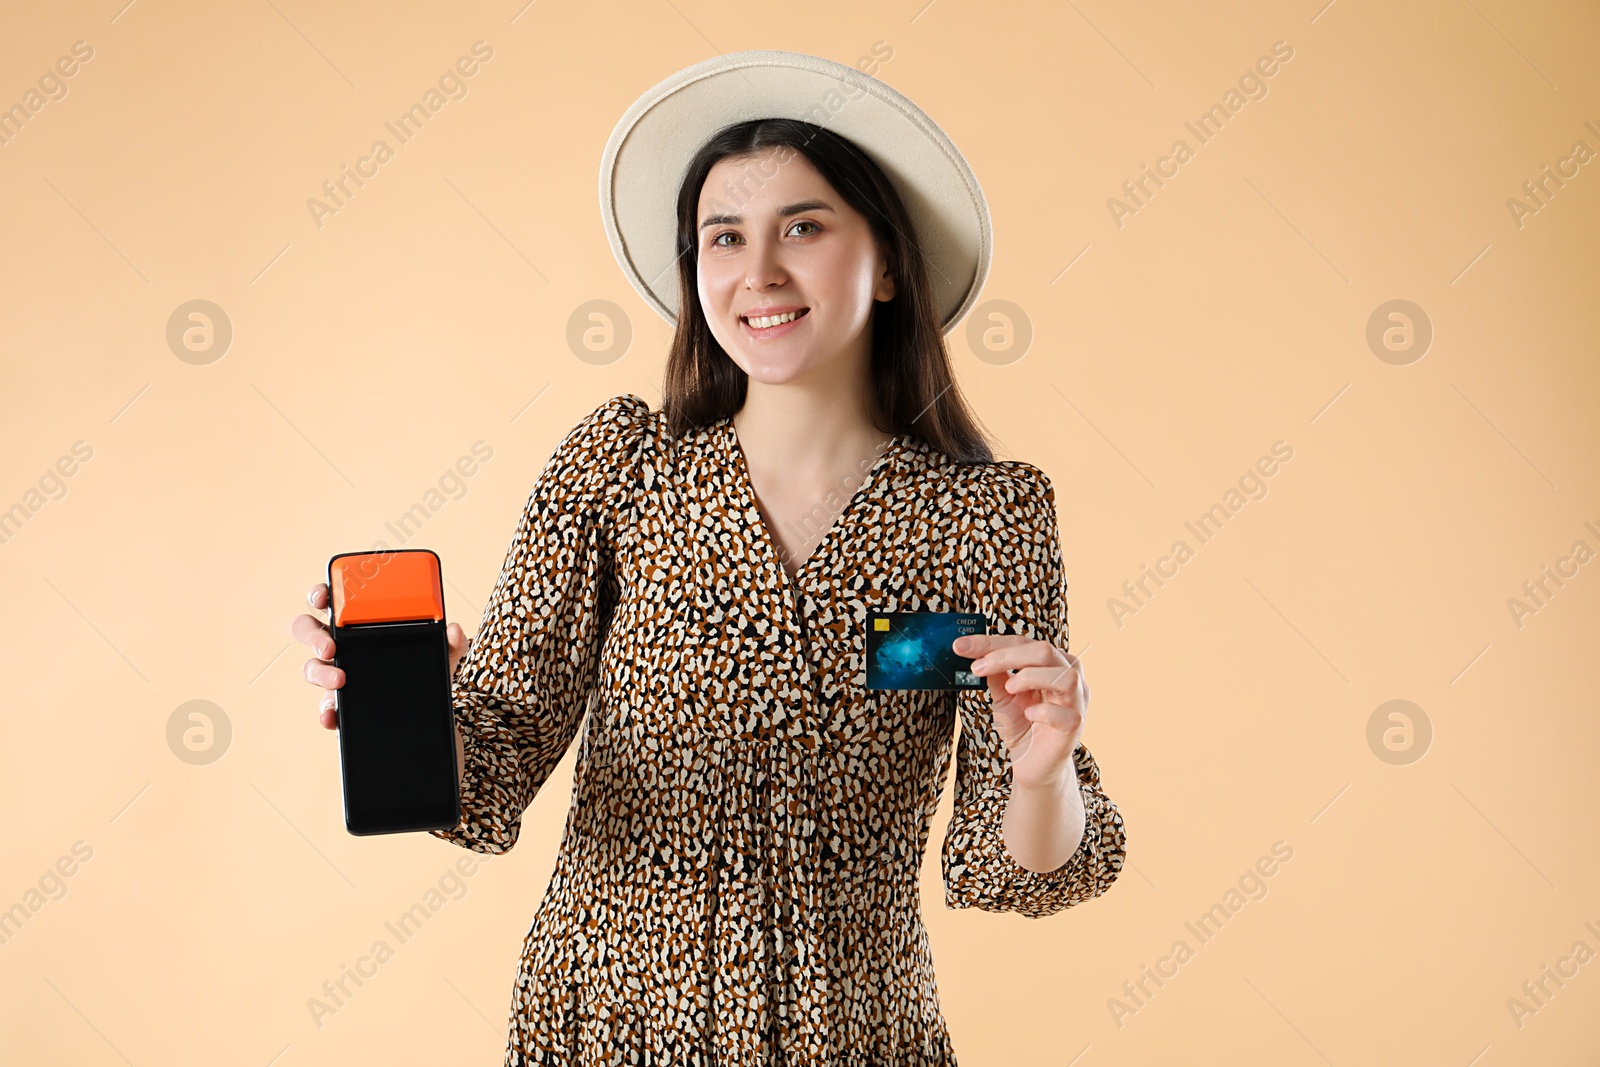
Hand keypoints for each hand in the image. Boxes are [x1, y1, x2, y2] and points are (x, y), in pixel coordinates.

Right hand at [291, 582, 471, 730]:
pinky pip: (326, 707)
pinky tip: (331, 715)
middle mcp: (342, 646)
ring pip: (312, 668)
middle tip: (330, 645)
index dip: (322, 593)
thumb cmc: (424, 670)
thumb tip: (453, 630)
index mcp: (361, 624)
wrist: (427, 713)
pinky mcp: (341, 705)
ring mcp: (337, 675)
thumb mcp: (444, 655)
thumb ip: (451, 642)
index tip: (324, 596)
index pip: (333, 600)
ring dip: (321, 672)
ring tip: (340, 678)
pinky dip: (326, 711)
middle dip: (313, 634)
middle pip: (310, 631)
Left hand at [954, 633, 1087, 793]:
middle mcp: (1069, 677)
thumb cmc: (1022, 727)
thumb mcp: (1002, 696)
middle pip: (1044, 651)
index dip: (991, 643)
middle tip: (977, 667)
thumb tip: (975, 653)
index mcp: (1052, 664)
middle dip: (1006, 655)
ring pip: (1065, 675)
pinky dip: (1044, 711)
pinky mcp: (1075, 726)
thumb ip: (995, 675)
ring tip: (1009, 688)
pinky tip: (1029, 714)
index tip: (961, 646)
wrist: (1032, 765)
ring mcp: (1076, 701)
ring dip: (1031, 677)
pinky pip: (1065, 713)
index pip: (1023, 642)